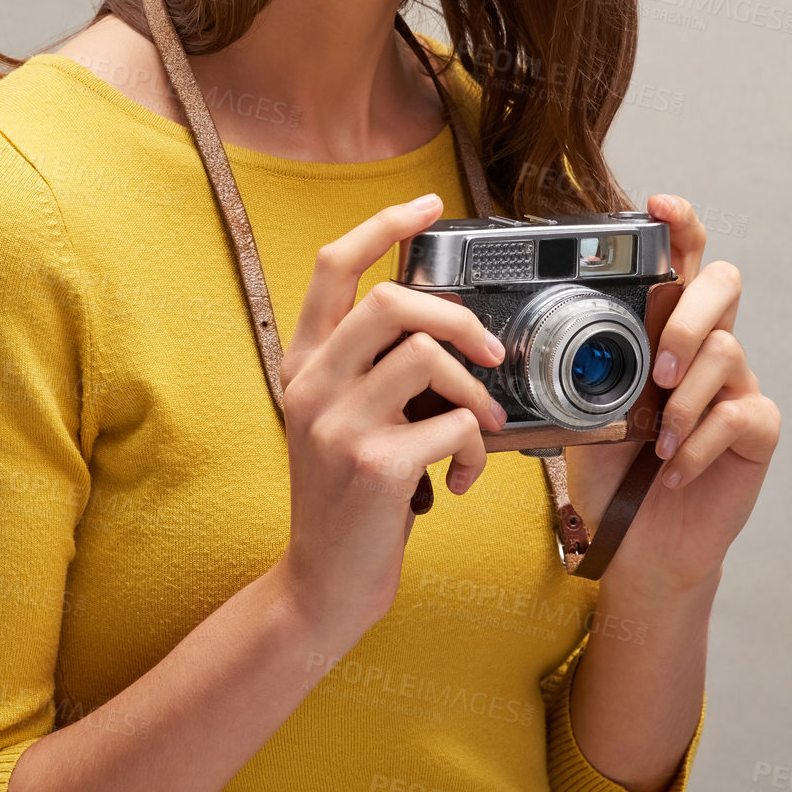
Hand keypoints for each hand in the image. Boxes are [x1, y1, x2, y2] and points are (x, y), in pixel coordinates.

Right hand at [275, 193, 507, 644]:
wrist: (322, 586)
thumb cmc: (346, 501)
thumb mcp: (337, 423)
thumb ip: (369, 373)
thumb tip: (447, 331)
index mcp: (302, 365)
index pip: (331, 267)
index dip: (383, 226)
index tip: (428, 206)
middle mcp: (310, 386)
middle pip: (391, 301)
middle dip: (458, 316)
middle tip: (489, 349)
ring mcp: (338, 425)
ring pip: (428, 356)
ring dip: (475, 390)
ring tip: (482, 425)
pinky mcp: (375, 466)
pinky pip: (453, 425)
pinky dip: (476, 450)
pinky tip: (462, 480)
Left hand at [562, 194, 780, 596]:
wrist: (639, 542)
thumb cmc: (609, 469)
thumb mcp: (576, 411)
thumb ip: (571, 370)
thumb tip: (520, 336)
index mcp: (662, 328)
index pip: (681, 259)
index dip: (679, 225)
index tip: (658, 203)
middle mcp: (704, 346)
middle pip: (722, 284)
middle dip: (689, 316)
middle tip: (659, 367)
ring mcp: (736, 384)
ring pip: (729, 350)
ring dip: (684, 397)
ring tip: (656, 437)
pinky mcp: (756, 429)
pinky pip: (740, 414)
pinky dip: (699, 443)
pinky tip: (673, 467)